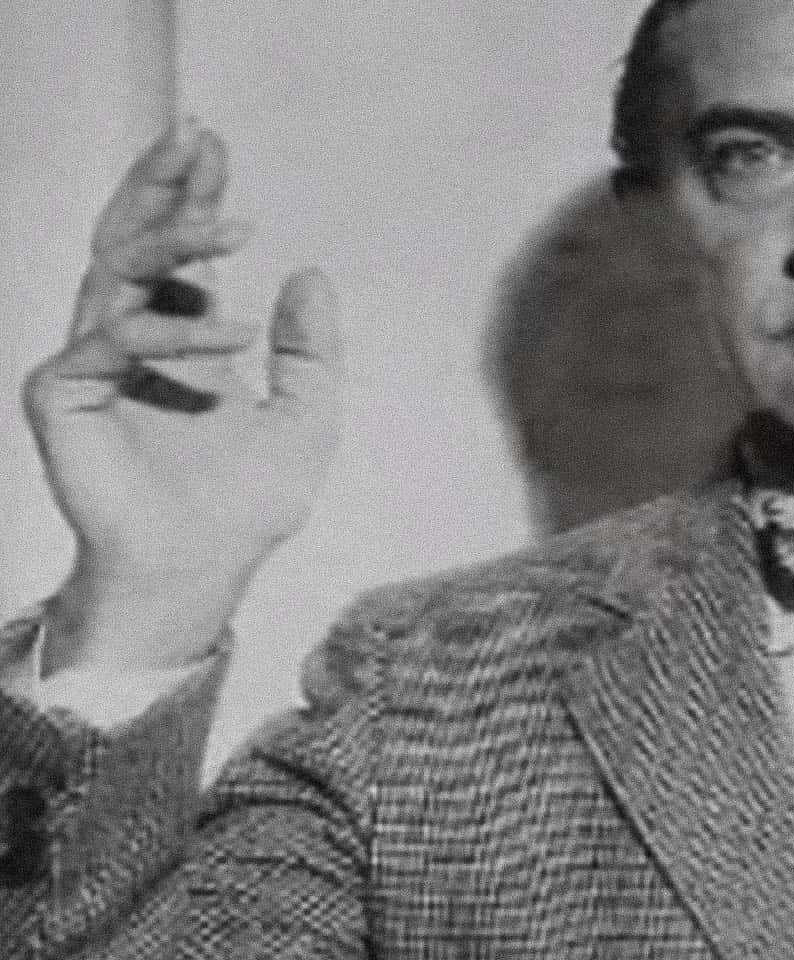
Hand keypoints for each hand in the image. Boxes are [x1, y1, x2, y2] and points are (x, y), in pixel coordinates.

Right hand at [24, 120, 342, 674]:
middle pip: (132, 238)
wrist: (205, 570)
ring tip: (234, 226)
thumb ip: (314, 351)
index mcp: (181, 338)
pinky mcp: (62, 395)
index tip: (215, 146)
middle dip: (163, 184)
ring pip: (115, 270)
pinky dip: (173, 333)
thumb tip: (309, 272)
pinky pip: (111, 341)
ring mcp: (92, 364)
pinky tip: (236, 336)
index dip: (192, 195)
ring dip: (174, 239)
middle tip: (198, 138)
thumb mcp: (308, 418)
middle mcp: (132, 341)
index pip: (178, 251)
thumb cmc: (247, 504)